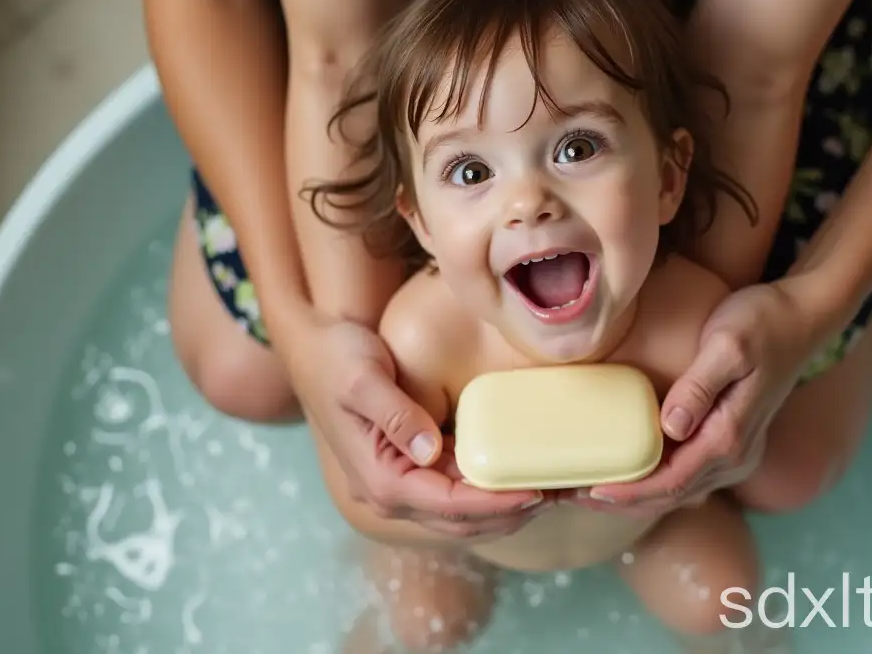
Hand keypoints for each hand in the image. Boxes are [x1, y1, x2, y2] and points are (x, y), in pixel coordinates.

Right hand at [287, 313, 543, 537]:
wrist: (311, 349)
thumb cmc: (335, 357)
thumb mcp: (361, 377)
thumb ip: (394, 413)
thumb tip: (429, 449)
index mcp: (378, 479)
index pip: (447, 504)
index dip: (494, 502)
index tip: (535, 491)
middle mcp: (387, 495)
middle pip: (460, 522)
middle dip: (511, 513)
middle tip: (560, 494)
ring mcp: (397, 488)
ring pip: (460, 517)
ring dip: (504, 509)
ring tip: (551, 489)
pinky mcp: (408, 473)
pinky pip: (454, 496)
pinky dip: (488, 492)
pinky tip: (520, 475)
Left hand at [581, 277, 844, 516]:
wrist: (803, 318)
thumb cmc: (763, 322)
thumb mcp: (728, 345)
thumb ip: (699, 385)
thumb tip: (671, 425)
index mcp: (730, 438)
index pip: (671, 481)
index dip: (628, 491)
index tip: (588, 490)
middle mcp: (735, 456)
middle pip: (670, 496)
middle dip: (620, 500)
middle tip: (569, 495)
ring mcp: (735, 453)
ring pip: (677, 491)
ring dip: (632, 495)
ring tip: (584, 488)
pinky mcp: (729, 441)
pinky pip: (685, 475)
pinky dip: (652, 480)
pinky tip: (624, 471)